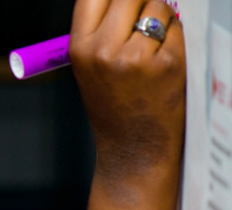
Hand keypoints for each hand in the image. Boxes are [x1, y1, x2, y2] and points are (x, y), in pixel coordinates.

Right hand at [71, 0, 185, 209]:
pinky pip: (176, 29)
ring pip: (157, 6)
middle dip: (140, 2)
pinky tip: (165, 61)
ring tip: (153, 46)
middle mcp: (103, 51)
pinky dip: (176, 38)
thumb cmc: (114, 106)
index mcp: (79, 49)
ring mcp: (136, 57)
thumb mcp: (90, 68)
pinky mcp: (168, 63)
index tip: (123, 3)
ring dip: (161, 18)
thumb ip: (102, 30)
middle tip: (142, 21)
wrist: (134, 149)